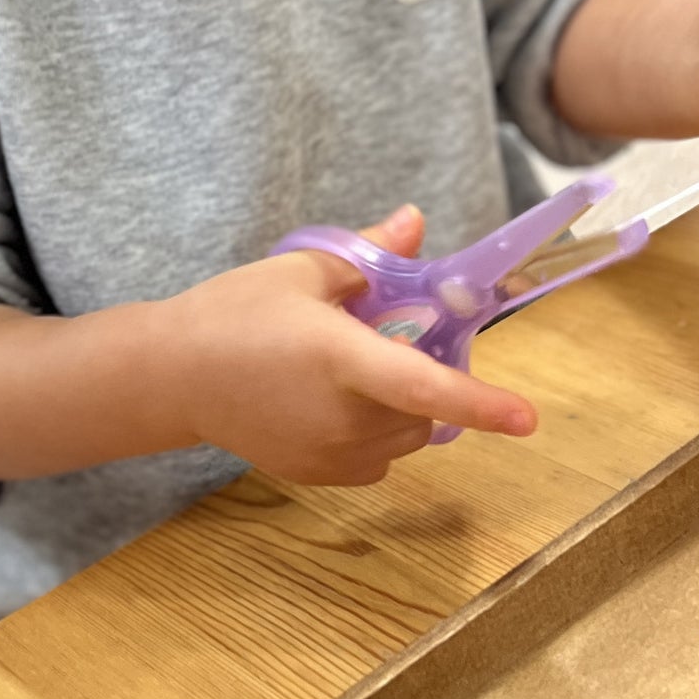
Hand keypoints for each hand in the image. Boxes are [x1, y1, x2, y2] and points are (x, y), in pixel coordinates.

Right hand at [165, 205, 536, 485]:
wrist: (171, 376)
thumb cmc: (232, 314)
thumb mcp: (298, 269)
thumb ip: (367, 254)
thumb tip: (416, 223)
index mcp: (340, 359)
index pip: (423, 388)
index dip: (480, 405)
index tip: (527, 418)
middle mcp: (342, 418)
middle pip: (424, 408)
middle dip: (425, 375)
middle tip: (383, 338)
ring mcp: (330, 454)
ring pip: (407, 436)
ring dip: (402, 406)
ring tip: (348, 370)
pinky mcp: (318, 475)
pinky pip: (378, 456)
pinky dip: (377, 431)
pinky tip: (332, 403)